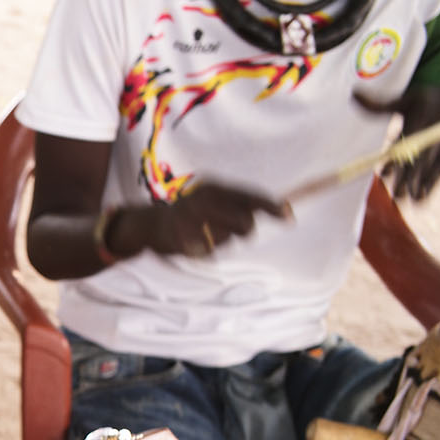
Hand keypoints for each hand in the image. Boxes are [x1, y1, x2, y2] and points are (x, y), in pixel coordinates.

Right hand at [130, 181, 288, 258]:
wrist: (149, 224)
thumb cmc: (191, 211)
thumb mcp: (214, 198)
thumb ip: (242, 203)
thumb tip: (283, 208)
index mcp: (213, 187)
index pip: (250, 196)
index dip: (271, 207)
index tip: (290, 217)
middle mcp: (203, 200)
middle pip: (245, 223)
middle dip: (244, 230)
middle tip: (230, 229)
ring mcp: (191, 221)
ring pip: (227, 240)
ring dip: (222, 241)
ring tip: (204, 232)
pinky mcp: (181, 240)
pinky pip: (209, 251)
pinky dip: (205, 250)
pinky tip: (193, 241)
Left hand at [358, 83, 439, 201]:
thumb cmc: (434, 101)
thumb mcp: (409, 99)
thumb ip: (380, 104)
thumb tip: (353, 93)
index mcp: (425, 118)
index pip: (409, 141)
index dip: (397, 159)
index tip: (385, 173)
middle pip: (424, 158)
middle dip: (411, 178)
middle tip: (398, 196)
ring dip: (428, 184)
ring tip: (415, 199)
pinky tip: (439, 195)